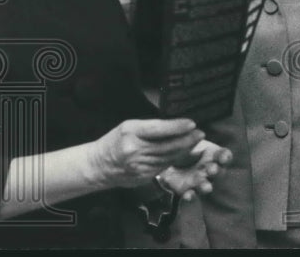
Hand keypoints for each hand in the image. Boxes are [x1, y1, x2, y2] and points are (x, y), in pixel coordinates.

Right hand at [86, 118, 203, 188]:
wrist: (99, 166)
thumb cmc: (116, 141)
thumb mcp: (129, 126)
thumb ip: (151, 126)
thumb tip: (176, 125)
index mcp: (130, 133)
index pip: (158, 129)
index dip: (177, 127)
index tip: (192, 123)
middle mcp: (134, 151)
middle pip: (167, 145)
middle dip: (187, 139)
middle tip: (200, 133)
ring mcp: (139, 167)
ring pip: (168, 157)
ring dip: (185, 149)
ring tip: (196, 141)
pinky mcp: (143, 177)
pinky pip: (164, 166)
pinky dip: (175, 158)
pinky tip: (184, 152)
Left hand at [158, 139, 233, 200]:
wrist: (166, 159)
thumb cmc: (183, 145)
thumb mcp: (187, 139)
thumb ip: (192, 138)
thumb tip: (197, 133)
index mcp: (213, 155)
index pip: (224, 156)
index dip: (225, 157)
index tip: (223, 158)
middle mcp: (209, 170)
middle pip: (219, 172)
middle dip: (217, 171)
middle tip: (212, 170)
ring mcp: (199, 181)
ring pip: (207, 185)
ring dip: (207, 186)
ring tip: (206, 188)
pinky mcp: (187, 191)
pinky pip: (191, 195)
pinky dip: (191, 196)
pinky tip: (189, 196)